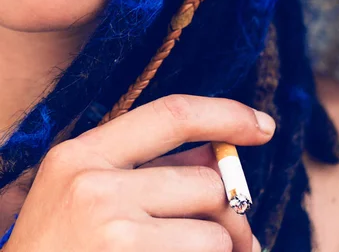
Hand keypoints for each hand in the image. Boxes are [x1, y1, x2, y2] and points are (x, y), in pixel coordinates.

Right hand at [4, 95, 274, 251]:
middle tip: (235, 236)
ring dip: (220, 249)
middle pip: (207, 182)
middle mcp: (93, 185)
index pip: (173, 113)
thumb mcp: (90, 197)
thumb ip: (152, 169)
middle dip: (229, 212)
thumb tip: (221, 152)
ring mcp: (111, 230)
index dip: (227, 114)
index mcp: (81, 154)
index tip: (264, 125)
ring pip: (215, 229)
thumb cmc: (62, 251)